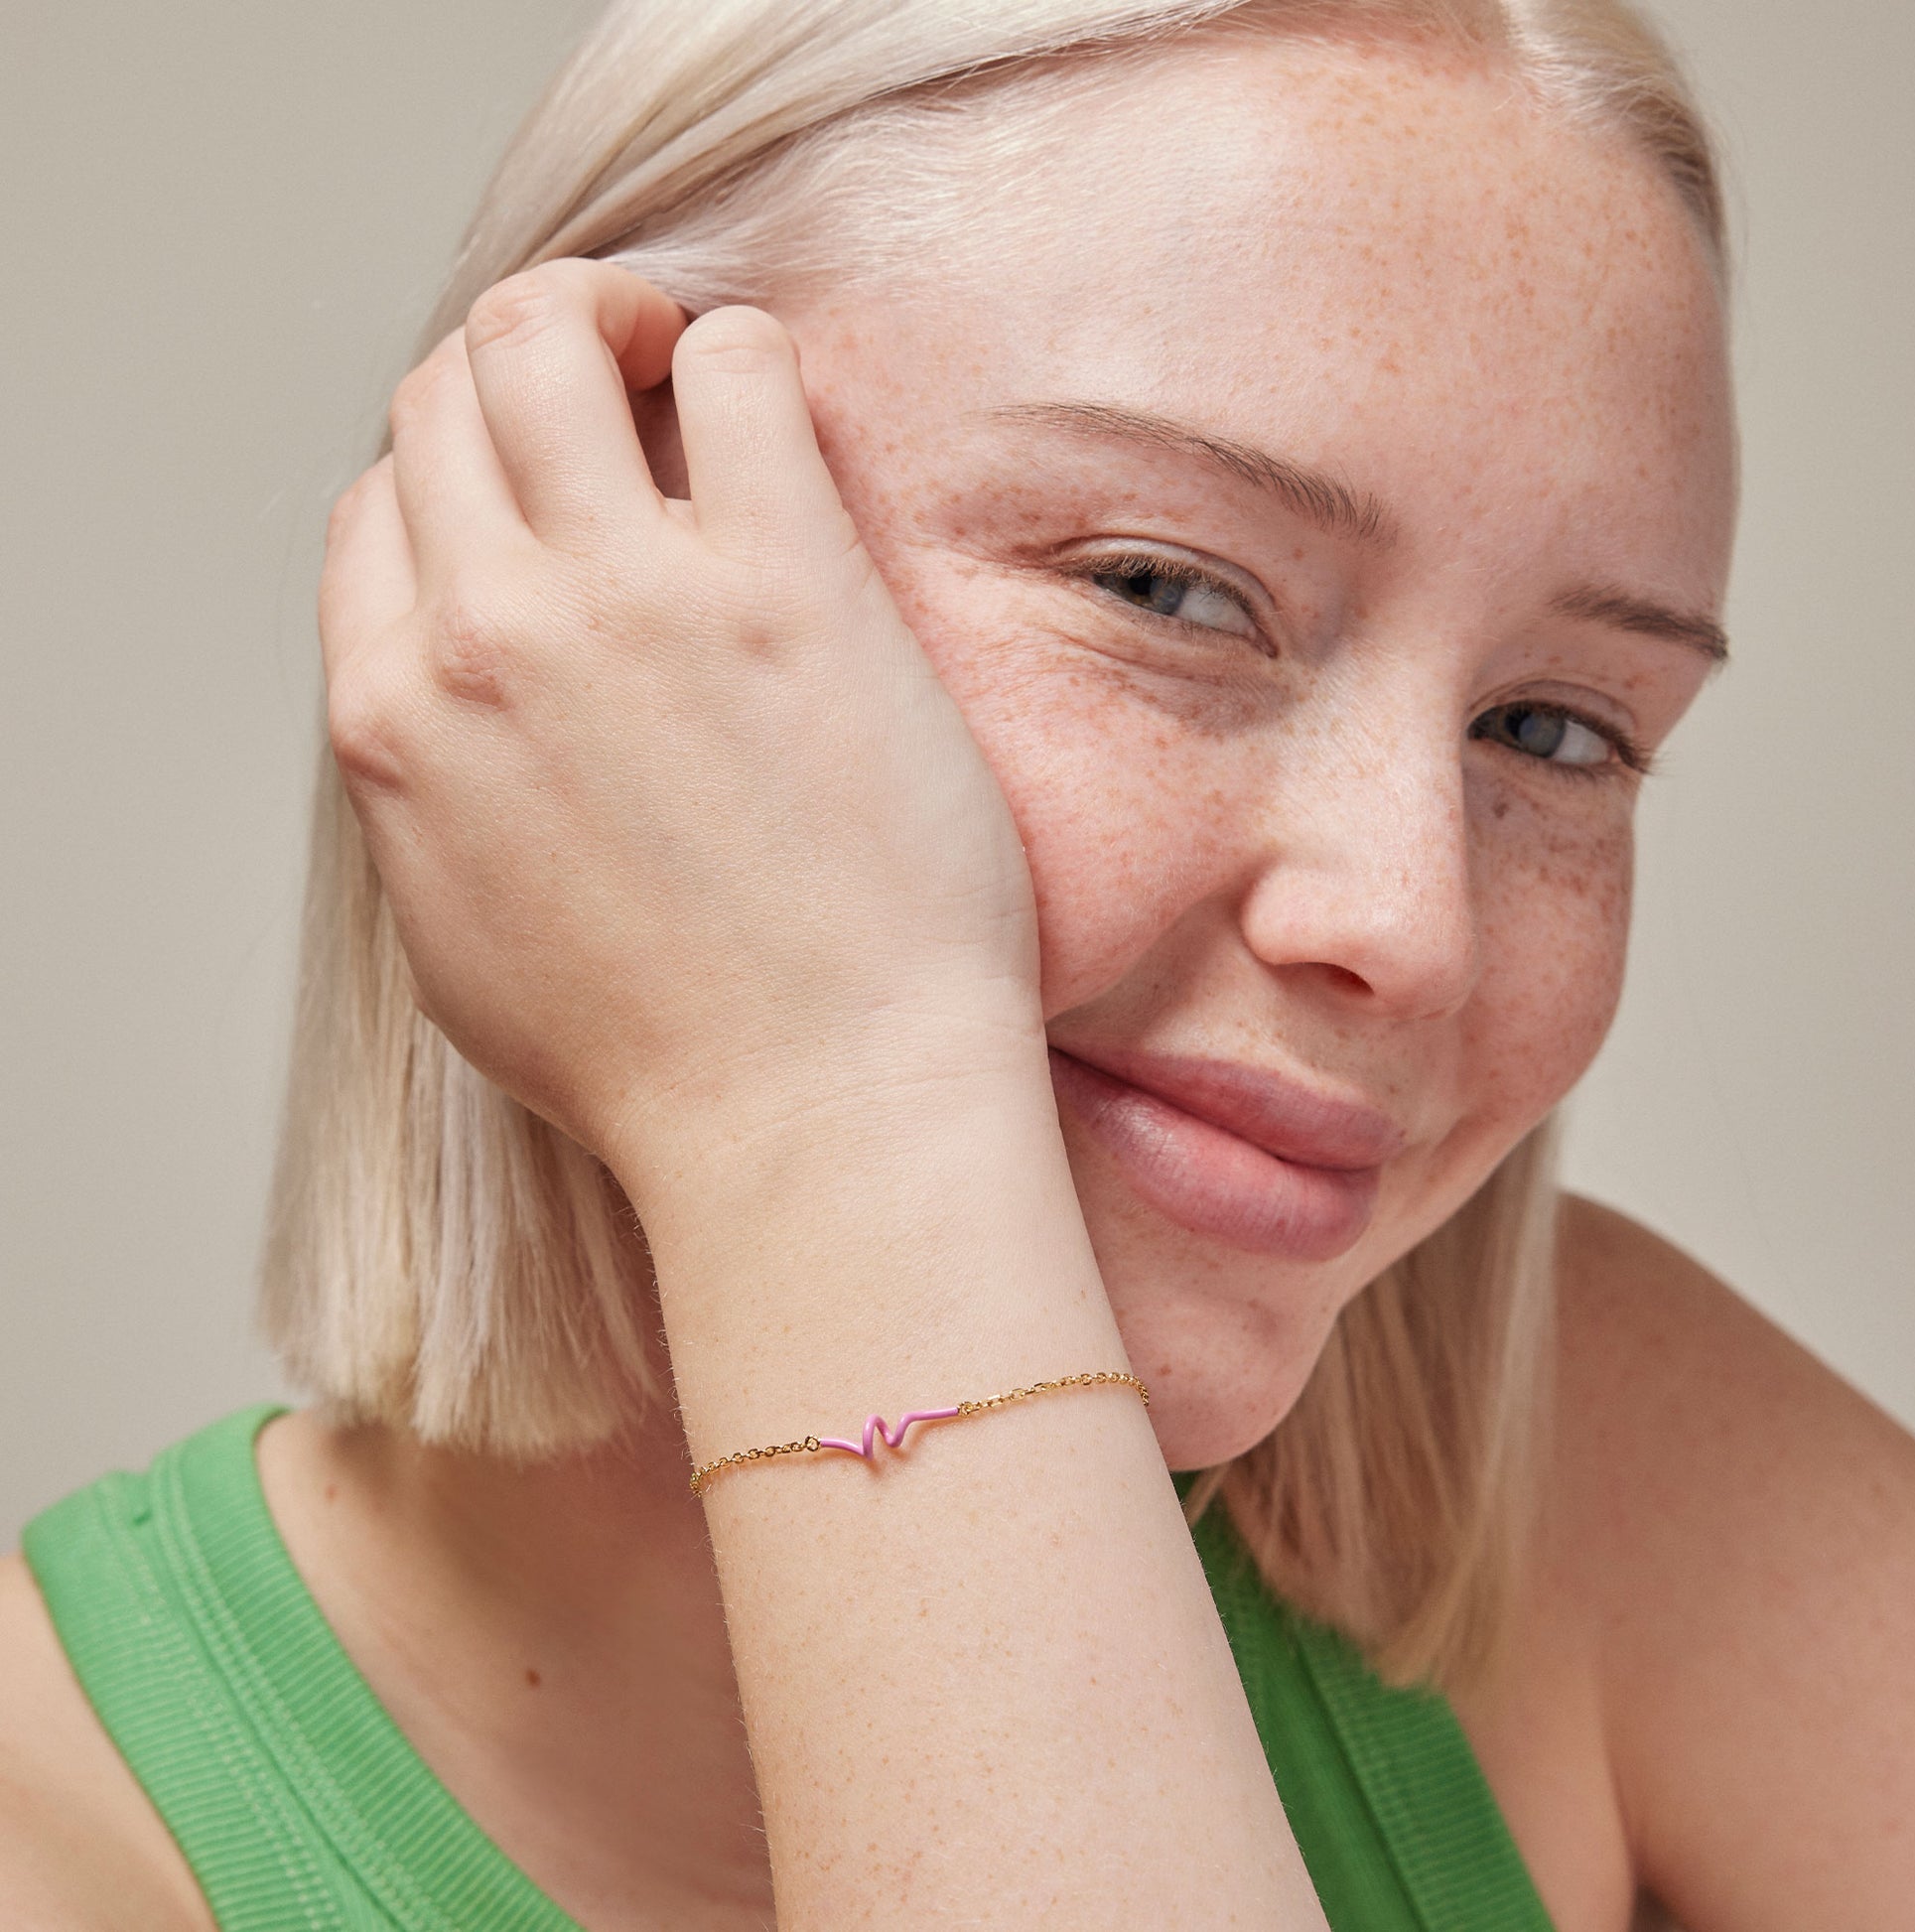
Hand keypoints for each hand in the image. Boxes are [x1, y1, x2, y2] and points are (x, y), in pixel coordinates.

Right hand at [318, 261, 1041, 1182]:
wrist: (817, 1117)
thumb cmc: (661, 1058)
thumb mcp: (461, 940)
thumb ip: (427, 793)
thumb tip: (444, 697)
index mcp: (393, 715)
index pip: (375, 501)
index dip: (458, 482)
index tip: (541, 506)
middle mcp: (484, 632)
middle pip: (446, 392)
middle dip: (519, 372)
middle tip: (614, 397)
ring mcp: (629, 597)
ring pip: (547, 332)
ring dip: (609, 318)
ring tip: (679, 366)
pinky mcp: (783, 581)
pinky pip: (735, 362)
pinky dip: (741, 355)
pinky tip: (778, 427)